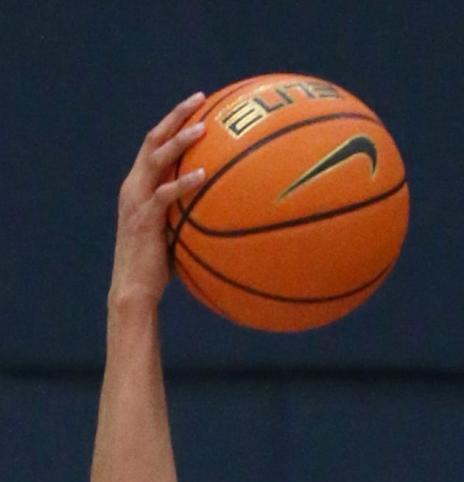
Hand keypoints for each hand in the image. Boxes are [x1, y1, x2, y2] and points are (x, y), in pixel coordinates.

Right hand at [111, 93, 207, 305]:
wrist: (134, 290)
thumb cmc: (157, 267)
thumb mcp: (174, 233)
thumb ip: (188, 215)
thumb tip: (220, 211)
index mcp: (138, 186)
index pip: (155, 144)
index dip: (173, 122)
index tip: (196, 105)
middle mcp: (133, 186)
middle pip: (154, 139)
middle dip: (176, 117)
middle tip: (199, 100)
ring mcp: (136, 200)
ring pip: (156, 159)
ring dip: (180, 141)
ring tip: (203, 129)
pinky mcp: (143, 218)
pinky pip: (165, 194)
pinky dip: (183, 182)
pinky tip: (203, 174)